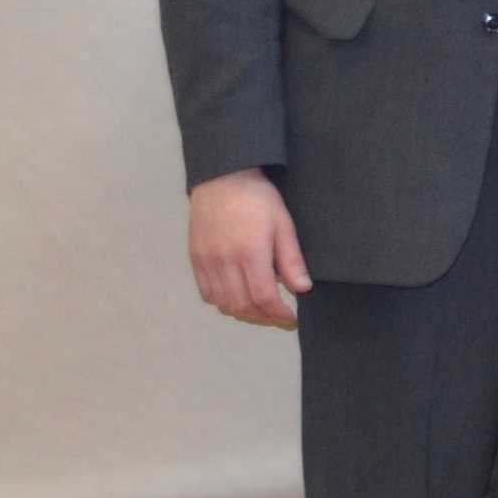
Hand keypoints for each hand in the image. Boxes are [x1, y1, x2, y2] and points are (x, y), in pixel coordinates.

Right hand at [187, 167, 308, 327]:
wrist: (223, 179)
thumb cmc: (258, 199)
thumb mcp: (284, 225)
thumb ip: (291, 260)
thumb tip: (302, 289)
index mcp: (250, 253)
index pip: (263, 298)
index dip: (278, 314)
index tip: (291, 318)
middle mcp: (224, 261)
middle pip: (241, 306)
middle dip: (262, 317)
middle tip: (278, 317)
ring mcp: (206, 261)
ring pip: (222, 303)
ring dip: (243, 312)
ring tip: (261, 309)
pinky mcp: (195, 259)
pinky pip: (206, 292)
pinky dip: (222, 302)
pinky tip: (237, 296)